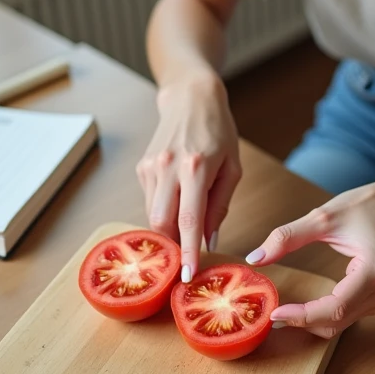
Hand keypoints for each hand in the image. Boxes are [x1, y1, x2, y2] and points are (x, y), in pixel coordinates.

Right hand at [136, 73, 241, 283]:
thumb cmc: (219, 131)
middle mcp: (168, 167)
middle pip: (161, 223)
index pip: (189, 219)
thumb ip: (220, 205)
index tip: (188, 275)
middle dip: (173, 246)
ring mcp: (151, 167)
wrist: (191, 97)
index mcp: (196, 167)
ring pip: (152, 215)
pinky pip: (150, 201)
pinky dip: (162, 211)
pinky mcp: (142, 167)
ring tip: (185, 231)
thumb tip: (209, 241)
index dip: (188, 251)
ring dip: (168, 230)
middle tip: (187, 260)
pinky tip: (176, 202)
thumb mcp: (232, 168)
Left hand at [245, 174, 374, 337]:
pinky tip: (306, 307)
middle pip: (338, 320)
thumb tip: (255, 258)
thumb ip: (286, 237)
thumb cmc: (366, 206)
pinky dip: (325, 314)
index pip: (334, 307)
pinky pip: (349, 314)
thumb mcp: (323, 216)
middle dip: (304, 321)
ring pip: (343, 322)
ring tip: (284, 311)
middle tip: (272, 314)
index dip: (303, 315)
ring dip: (314, 321)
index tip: (275, 312)